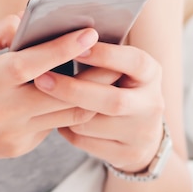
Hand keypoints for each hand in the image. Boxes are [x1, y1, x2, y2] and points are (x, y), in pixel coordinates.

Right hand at [0, 16, 98, 170]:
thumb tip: (27, 22)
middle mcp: (4, 111)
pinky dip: (66, 108)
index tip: (90, 32)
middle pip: (63, 95)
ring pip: (67, 115)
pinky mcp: (21, 147)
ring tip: (105, 73)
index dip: (63, 48)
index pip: (31, 65)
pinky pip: (53, 126)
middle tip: (117, 54)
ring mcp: (15, 134)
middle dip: (94, 75)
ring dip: (89, 94)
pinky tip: (73, 92)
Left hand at [34, 42, 164, 172]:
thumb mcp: (119, 68)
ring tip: (46, 101)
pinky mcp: (127, 154)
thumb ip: (97, 54)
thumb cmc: (117, 88)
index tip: (77, 47)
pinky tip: (59, 120)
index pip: (134, 62)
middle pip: (112, 100)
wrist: (141, 136)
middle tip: (40, 79)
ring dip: (64, 112)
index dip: (106, 55)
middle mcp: (151, 103)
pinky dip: (67, 131)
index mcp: (151, 74)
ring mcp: (141, 132)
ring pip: (91, 123)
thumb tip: (61, 37)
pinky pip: (84, 142)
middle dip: (73, 89)